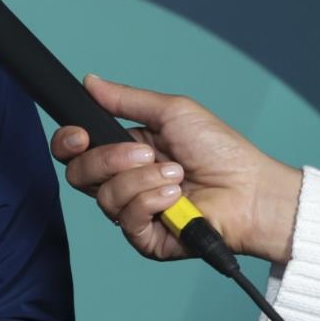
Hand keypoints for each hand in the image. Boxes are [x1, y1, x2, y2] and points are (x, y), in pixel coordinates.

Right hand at [51, 74, 302, 264]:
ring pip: (104, 197)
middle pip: (79, 174)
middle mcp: (124, 182)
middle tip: (146, 152)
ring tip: (176, 173)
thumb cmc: (220, 149)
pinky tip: (175, 195)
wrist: (250, 188)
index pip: (77, 151)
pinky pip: (127, 220)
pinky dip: (151, 201)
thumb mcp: (172, 112)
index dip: (69, 142)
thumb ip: (126, 100)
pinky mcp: (146, 239)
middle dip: (108, 159)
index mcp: (125, 151)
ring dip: (142, 179)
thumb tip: (89, 81)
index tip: (80, 135)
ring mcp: (134, 212)